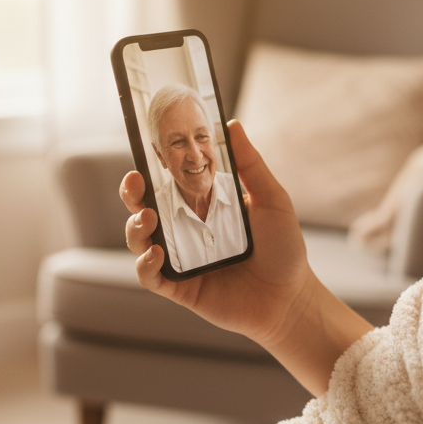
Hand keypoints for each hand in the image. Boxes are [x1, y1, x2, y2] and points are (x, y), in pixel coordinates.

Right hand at [121, 120, 312, 347]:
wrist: (291, 298)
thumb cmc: (284, 249)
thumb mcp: (271, 199)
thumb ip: (250, 164)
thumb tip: (231, 125)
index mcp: (203, 206)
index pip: (167, 183)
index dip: (149, 170)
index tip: (142, 156)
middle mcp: (186, 230)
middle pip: (143, 208)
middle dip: (131, 195)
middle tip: (135, 184)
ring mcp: (180, 259)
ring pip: (139, 241)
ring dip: (135, 227)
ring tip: (148, 219)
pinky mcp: (180, 288)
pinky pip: (150, 276)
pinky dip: (144, 265)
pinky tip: (155, 254)